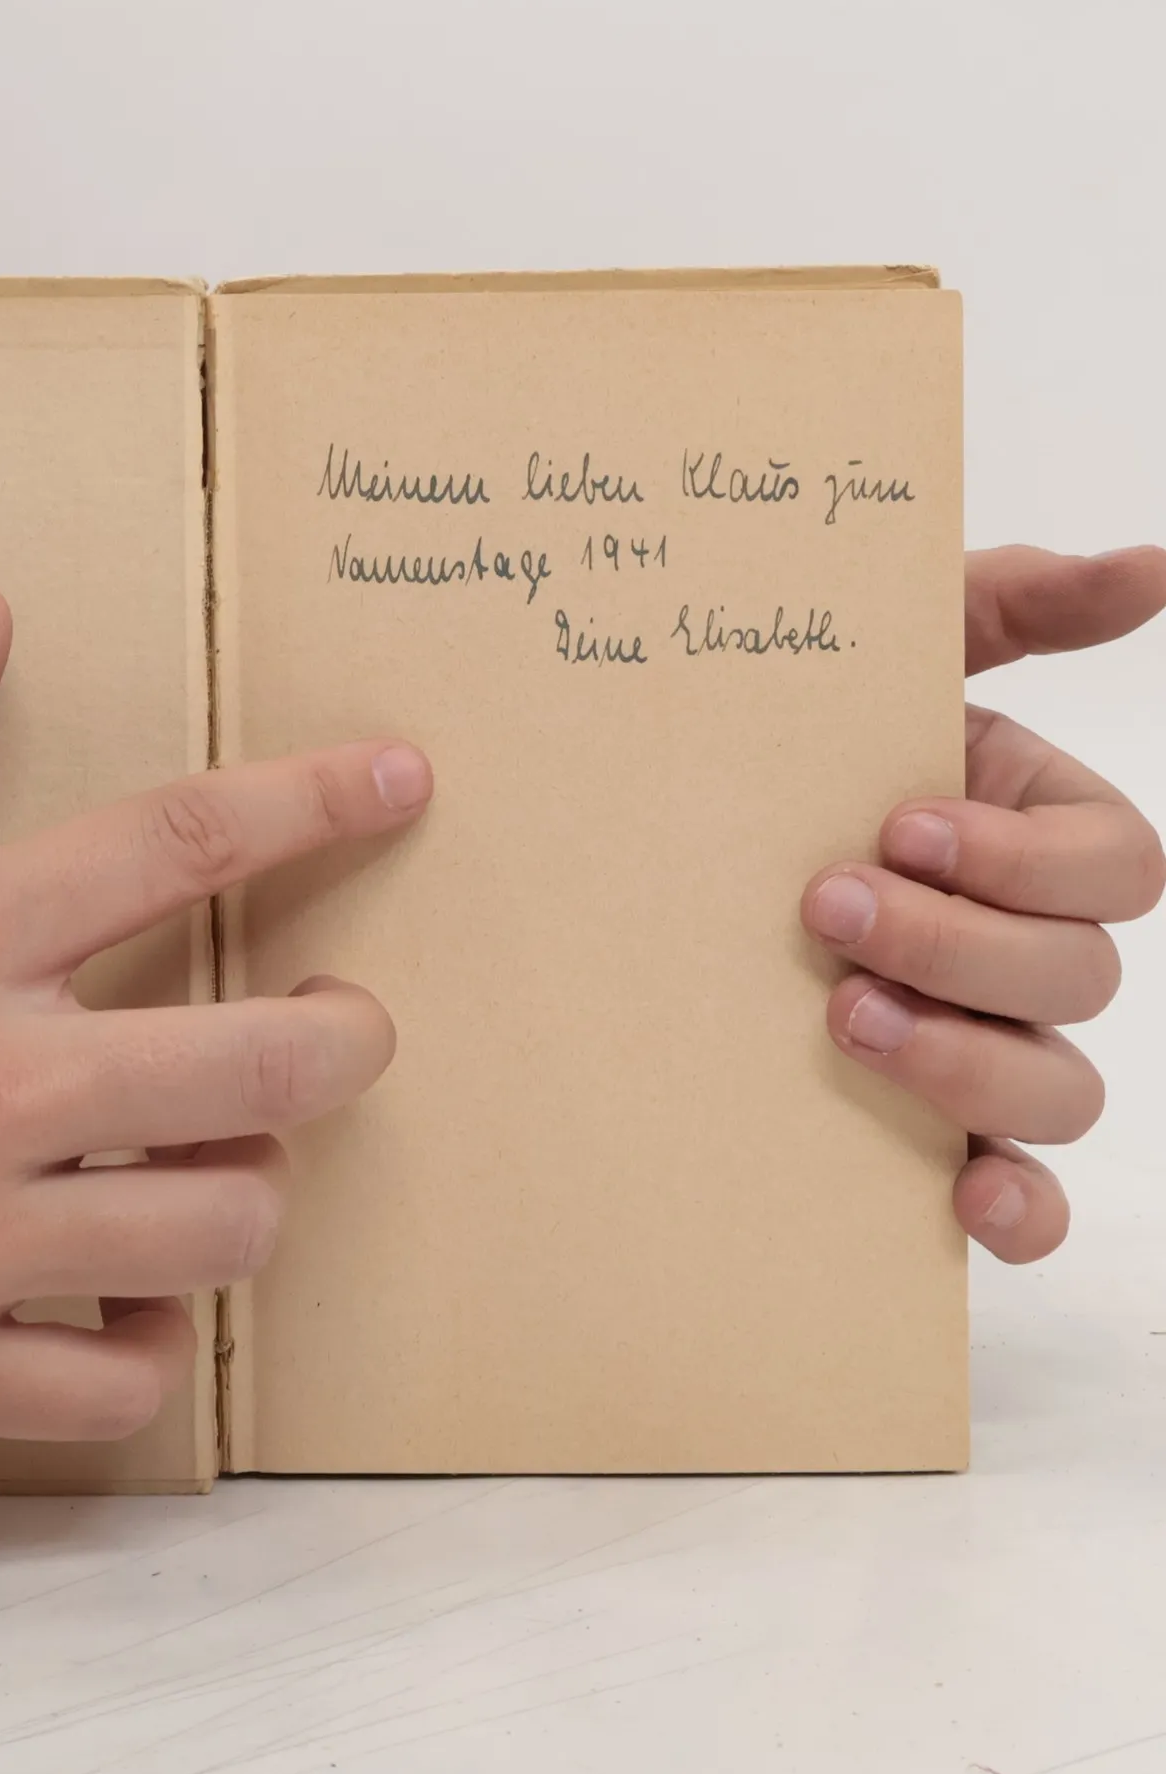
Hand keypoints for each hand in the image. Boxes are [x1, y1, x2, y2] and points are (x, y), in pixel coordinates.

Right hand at [0, 585, 430, 1477]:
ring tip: (212, 1156)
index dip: (313, 802)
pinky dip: (147, 1343)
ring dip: (253, 1187)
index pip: (180, 845)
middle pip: (270, 1064)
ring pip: (225, 1231)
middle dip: (348, 1037)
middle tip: (339, 1024)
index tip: (393, 781)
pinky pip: (117, 1386)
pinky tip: (116, 1293)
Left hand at [803, 544, 1165, 1263]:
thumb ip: (1013, 604)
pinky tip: (968, 1198)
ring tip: (843, 1022)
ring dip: (968, 1063)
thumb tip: (1157, 568)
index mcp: (1028, 836)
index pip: (1115, 868)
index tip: (894, 825)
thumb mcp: (884, 651)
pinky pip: (1023, 1193)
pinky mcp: (933, 1129)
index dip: (1020, 859)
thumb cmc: (779, 740)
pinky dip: (1017, 1204)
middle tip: (825, 910)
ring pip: (1059, 1087)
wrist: (658, 824)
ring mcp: (984, 1043)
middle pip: (1079, 977)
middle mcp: (1022, 944)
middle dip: (959, 947)